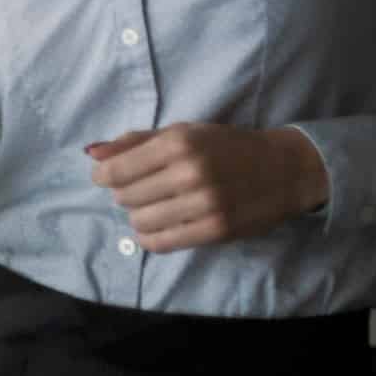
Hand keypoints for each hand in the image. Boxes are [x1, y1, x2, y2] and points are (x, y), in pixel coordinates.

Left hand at [90, 122, 329, 250]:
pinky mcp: (217, 230)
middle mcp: (190, 173)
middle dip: (124, 195)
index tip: (107, 178)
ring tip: (152, 207)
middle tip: (140, 190)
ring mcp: (205, 204)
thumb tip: (91, 152)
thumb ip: (134, 142)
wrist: (284, 169)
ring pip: (140, 221)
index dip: (103, 176)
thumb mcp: (182, 132)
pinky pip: (162, 243)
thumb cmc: (226, 146)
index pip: (115, 170)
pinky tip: (156, 227)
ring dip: (137, 216)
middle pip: (125, 196)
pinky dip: (150, 238)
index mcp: (178, 143)